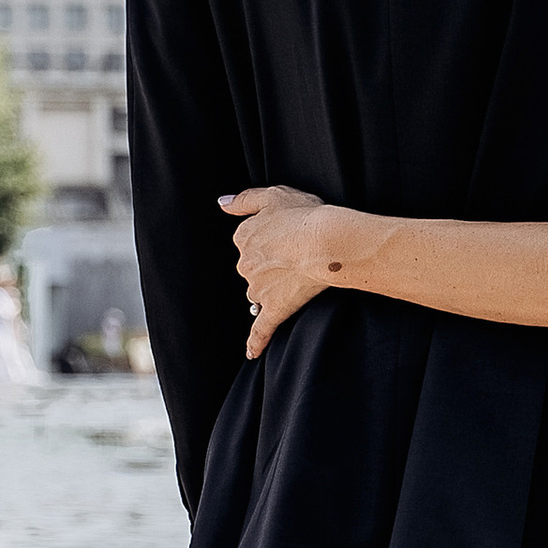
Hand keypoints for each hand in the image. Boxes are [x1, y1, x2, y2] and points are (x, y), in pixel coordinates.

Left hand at [221, 185, 357, 356]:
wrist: (325, 241)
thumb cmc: (305, 215)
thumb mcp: (274, 195)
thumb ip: (245, 200)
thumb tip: (222, 204)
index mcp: (244, 237)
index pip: (250, 239)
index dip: (271, 238)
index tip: (287, 236)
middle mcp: (245, 264)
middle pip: (253, 267)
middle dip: (271, 264)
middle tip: (297, 256)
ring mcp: (258, 289)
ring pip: (258, 293)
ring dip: (272, 290)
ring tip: (295, 283)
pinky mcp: (274, 310)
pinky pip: (260, 329)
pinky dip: (255, 342)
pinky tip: (252, 353)